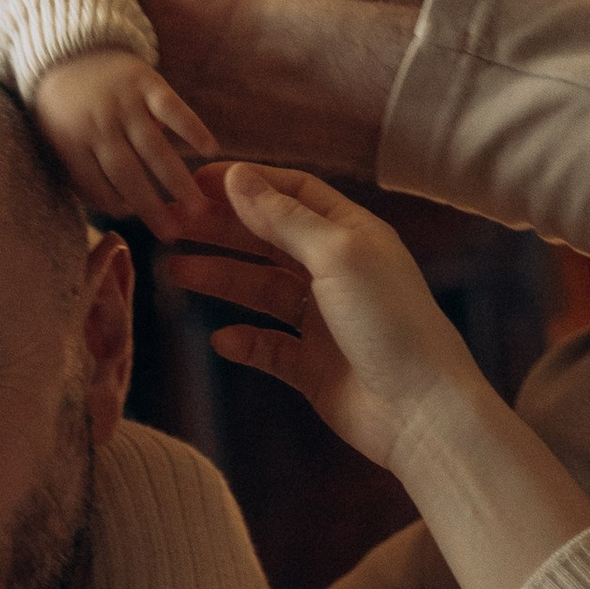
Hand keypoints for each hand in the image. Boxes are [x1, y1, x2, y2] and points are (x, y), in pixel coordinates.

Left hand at [31, 49, 217, 235]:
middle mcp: (97, 123)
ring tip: (198, 206)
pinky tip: (210, 149)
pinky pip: (172, 108)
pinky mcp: (145, 80)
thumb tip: (120, 209)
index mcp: (70, 142)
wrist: (65, 49)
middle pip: (127, 174)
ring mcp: (123, 101)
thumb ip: (81, 172)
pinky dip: (191, 128)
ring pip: (153, 147)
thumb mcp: (55, 139)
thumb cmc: (62, 107)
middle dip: (151, 207)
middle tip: (173, 234)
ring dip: (177, 180)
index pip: (97, 187)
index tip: (133, 216)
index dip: (115, 206)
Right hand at [169, 167, 589, 588]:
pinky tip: (220, 338)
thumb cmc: (390, 324)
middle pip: (269, 239)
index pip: (292, 194)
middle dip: (220, 229)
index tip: (194, 182)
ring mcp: (326, 322)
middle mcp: (339, 273)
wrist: (421, 413)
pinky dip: (244, 341)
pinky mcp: (314, 368)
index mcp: (352, 236)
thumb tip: (238, 176)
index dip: (245, 184)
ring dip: (221, 278)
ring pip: (262, 291)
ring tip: (176, 272)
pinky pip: (269, 348)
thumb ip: (284, 218)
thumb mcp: (336, 256)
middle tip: (168, 225)